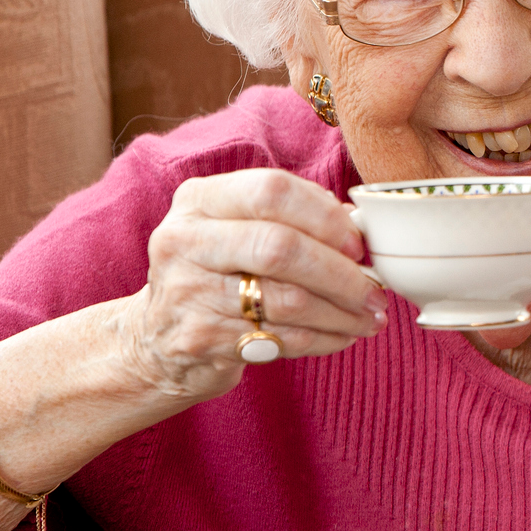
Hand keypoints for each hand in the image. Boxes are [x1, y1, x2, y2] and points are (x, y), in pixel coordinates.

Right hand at [117, 169, 387, 399]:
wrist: (156, 337)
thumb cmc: (219, 271)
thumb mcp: (238, 228)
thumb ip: (292, 216)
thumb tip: (361, 227)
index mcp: (200, 200)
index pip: (271, 190)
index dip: (325, 216)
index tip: (358, 242)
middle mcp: (184, 240)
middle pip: (280, 248)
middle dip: (340, 272)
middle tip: (374, 288)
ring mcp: (186, 292)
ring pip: (286, 301)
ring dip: (341, 312)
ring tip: (369, 316)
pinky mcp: (197, 339)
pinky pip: (279, 338)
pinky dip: (322, 339)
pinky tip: (342, 335)